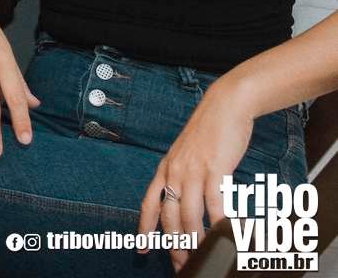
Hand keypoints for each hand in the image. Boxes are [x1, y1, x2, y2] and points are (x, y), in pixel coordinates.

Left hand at [136, 82, 252, 270]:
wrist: (223, 106)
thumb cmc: (208, 132)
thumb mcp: (186, 154)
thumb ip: (182, 176)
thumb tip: (186, 200)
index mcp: (165, 168)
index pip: (149, 203)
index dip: (144, 227)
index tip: (141, 248)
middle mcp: (175, 171)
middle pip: (170, 216)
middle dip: (174, 243)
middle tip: (181, 263)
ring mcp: (194, 171)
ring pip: (191, 214)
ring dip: (197, 238)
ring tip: (202, 255)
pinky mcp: (215, 169)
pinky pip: (216, 202)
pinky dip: (222, 221)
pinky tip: (227, 232)